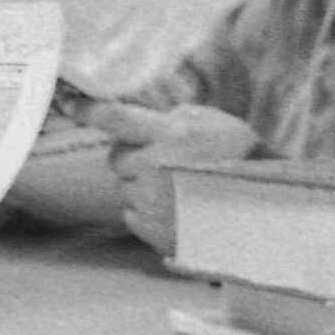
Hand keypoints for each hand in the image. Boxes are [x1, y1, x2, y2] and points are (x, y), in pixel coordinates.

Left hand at [84, 102, 261, 258]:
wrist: (266, 207)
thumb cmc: (241, 157)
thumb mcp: (210, 121)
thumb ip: (170, 117)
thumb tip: (143, 121)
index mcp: (167, 135)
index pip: (113, 118)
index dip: (86, 109)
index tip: (68, 104)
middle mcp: (152, 168)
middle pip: (117, 157)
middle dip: (134, 156)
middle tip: (167, 160)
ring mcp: (150, 202)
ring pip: (126, 187)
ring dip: (143, 185)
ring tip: (182, 187)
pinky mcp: (151, 230)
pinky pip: (133, 214)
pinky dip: (149, 211)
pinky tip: (179, 207)